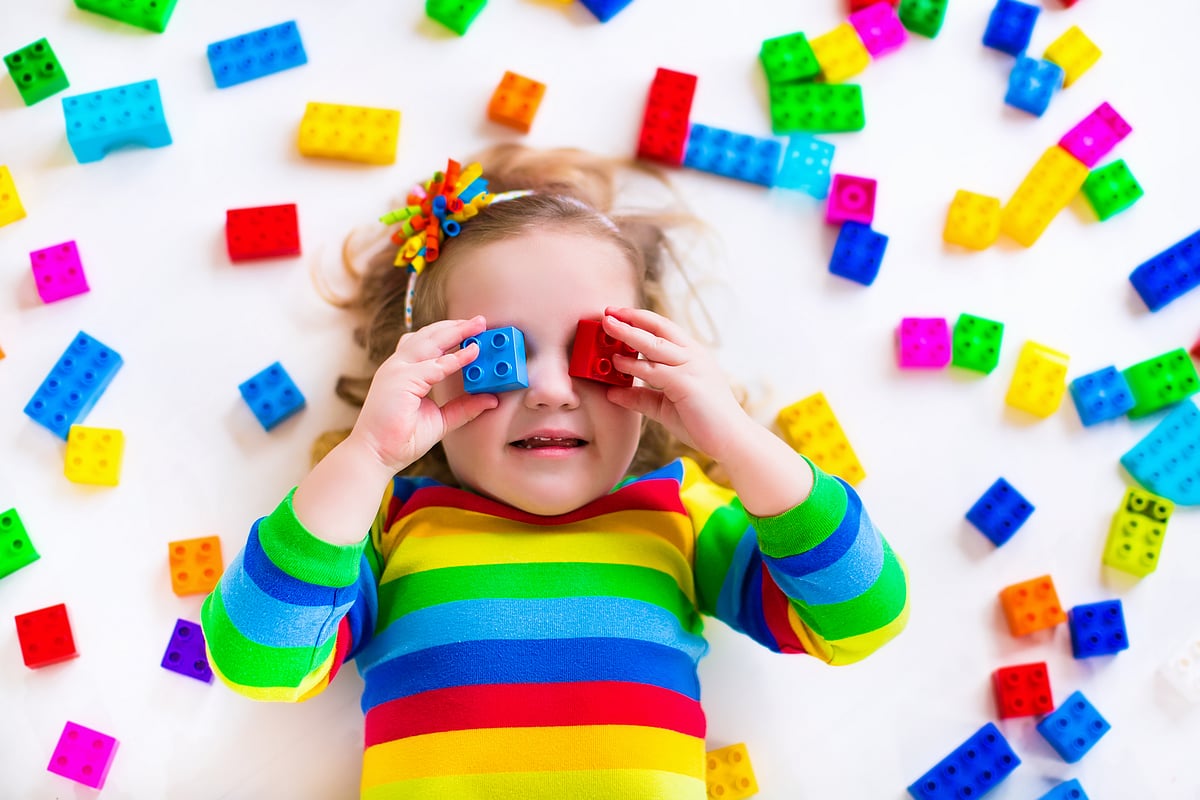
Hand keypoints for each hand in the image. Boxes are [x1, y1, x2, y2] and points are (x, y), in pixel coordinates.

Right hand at [347, 316, 497, 472]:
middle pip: (429, 336)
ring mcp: (397, 370)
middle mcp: (398, 366)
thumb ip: (463, 407)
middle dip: (456, 326)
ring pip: (430, 342)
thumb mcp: (441, 419)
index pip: (427, 343)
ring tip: (478, 327)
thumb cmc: (401, 439)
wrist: (375, 455)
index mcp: (404, 371)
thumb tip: (491, 399)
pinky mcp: (400, 380)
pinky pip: (433, 366)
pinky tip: (472, 353)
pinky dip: (455, 359)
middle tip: (480, 321)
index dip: (450, 334)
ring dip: (456, 332)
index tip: (473, 330)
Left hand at [602, 307, 753, 464]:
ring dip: (628, 334)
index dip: (639, 319)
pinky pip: (655, 370)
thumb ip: (640, 397)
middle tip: (607, 312)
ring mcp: (692, 367)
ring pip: (654, 344)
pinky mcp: (687, 383)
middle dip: (631, 317)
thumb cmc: (703, 422)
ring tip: (607, 326)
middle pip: (658, 327)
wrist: (732, 440)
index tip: (617, 314)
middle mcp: (693, 355)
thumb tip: (612, 392)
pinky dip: (634, 365)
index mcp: (691, 355)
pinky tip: (617, 363)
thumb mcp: (664, 406)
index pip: (663, 329)